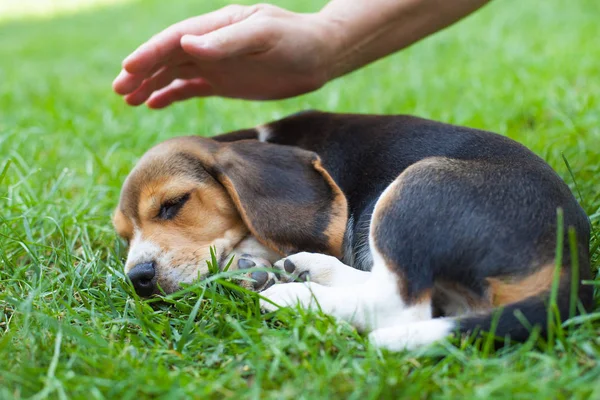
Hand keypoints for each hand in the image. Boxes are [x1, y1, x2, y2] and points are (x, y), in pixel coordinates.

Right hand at [112, 4, 336, 107]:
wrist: (319, 57)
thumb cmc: (296, 40)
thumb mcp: (265, 35)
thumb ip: (228, 41)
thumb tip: (188, 43)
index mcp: (217, 26)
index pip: (175, 39)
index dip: (150, 53)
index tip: (128, 69)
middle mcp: (210, 43)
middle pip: (167, 57)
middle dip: (141, 72)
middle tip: (118, 90)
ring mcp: (215, 63)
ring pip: (174, 73)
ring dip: (150, 85)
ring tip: (128, 100)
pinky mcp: (223, 81)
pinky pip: (190, 88)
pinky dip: (170, 95)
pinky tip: (153, 104)